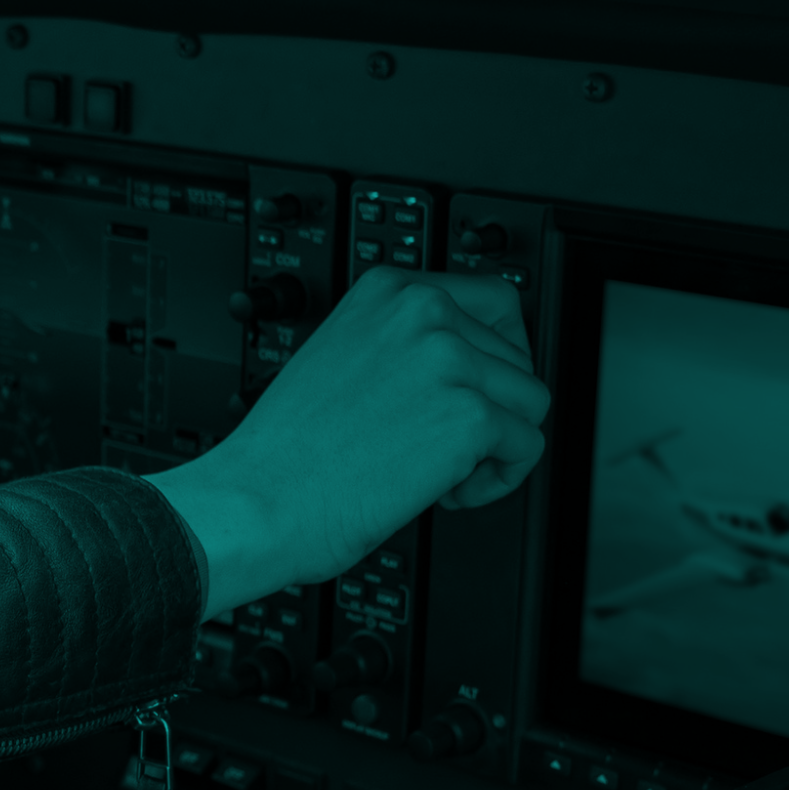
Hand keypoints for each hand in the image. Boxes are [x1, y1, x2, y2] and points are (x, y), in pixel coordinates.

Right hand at [146, 266, 549, 616]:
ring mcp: (449, 360)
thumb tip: (460, 367)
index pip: (495, 303)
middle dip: (492, 406)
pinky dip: (498, 480)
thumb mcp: (340, 356)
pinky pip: (528, 447)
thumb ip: (399, 346)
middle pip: (517, 357)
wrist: (259, 499)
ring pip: (530, 401)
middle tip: (446, 441)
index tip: (479, 388)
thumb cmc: (285, 452)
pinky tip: (447, 491)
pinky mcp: (470, 415)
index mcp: (389, 291)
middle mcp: (424, 312)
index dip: (495, 356)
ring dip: (496, 445)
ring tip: (442, 470)